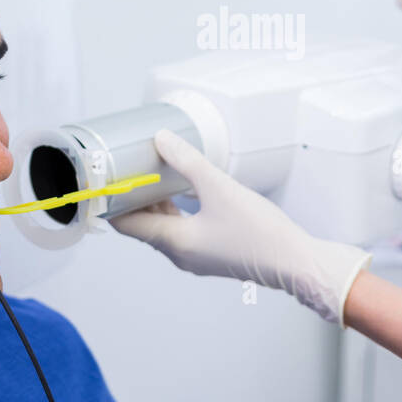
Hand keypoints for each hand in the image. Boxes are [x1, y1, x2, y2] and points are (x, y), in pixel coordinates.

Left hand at [111, 129, 372, 325]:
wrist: (296, 262)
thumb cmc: (259, 232)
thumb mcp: (220, 188)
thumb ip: (187, 161)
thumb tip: (162, 139)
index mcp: (174, 242)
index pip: (126, 224)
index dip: (112, 201)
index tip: (105, 178)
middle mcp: (180, 254)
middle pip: (143, 225)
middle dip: (134, 197)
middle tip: (129, 167)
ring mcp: (196, 256)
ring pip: (163, 228)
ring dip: (156, 203)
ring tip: (154, 173)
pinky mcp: (212, 253)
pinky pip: (181, 231)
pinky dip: (174, 211)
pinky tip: (183, 190)